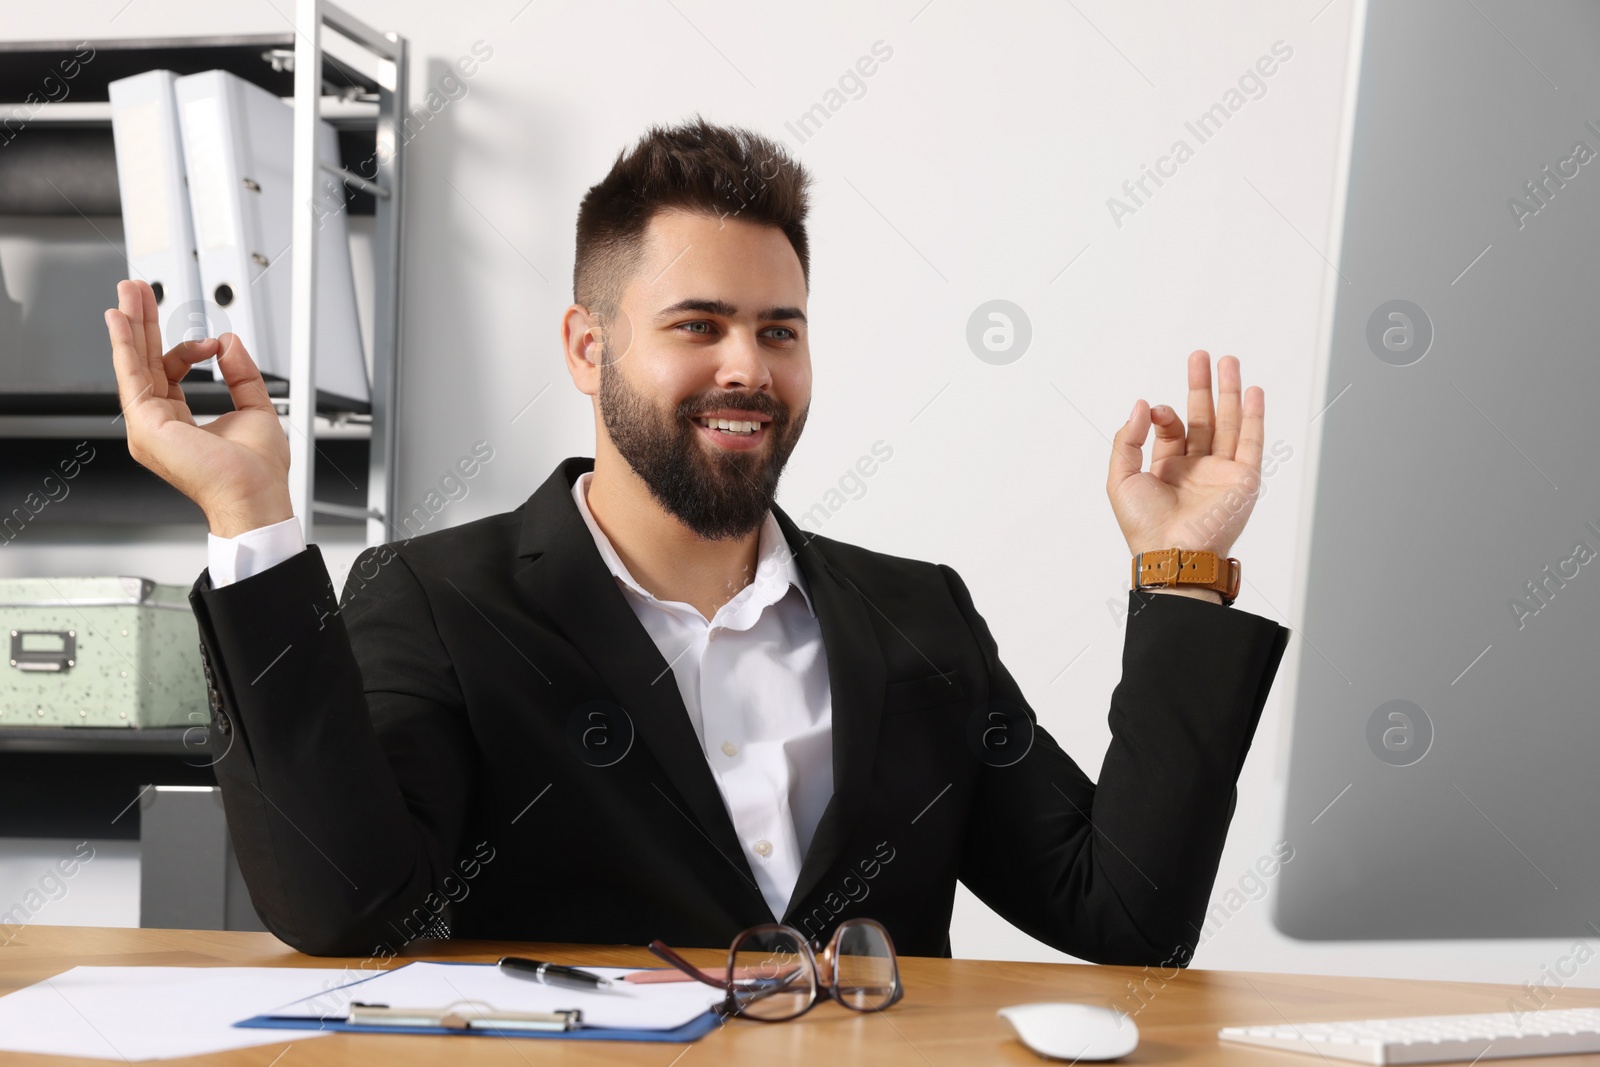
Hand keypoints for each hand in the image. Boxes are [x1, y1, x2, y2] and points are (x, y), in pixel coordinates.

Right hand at [105, 279, 292, 536]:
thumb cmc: (256, 471)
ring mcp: (148, 425)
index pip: (168, 371)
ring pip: (134, 363)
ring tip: (129, 291)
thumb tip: (230, 342)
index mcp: (179, 421)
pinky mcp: (146, 425)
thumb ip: (242, 374)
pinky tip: (119, 321)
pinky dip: (124, 346)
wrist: (256, 495)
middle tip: (136, 290)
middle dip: (141, 322)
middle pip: (143, 361)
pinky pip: (131, 376)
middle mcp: (158, 422)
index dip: (187, 349)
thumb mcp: (255, 408)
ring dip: (131, 325)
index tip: (212, 342)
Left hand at [1107, 350, 1264, 558]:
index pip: (1172, 429)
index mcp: (1168, 469)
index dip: (1165, 413)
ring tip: (1229, 361)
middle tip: (1201, 356)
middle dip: (1202, 386)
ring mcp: (1222, 473)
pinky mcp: (1243, 480)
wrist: (1173, 553)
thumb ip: (1127, 439)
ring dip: (1230, 392)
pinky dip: (1254, 416)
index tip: (1156, 411)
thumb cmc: (1144, 525)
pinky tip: (1253, 392)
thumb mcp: (1121, 478)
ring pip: (1229, 423)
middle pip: (1204, 418)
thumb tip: (1142, 404)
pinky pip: (1252, 442)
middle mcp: (1197, 468)